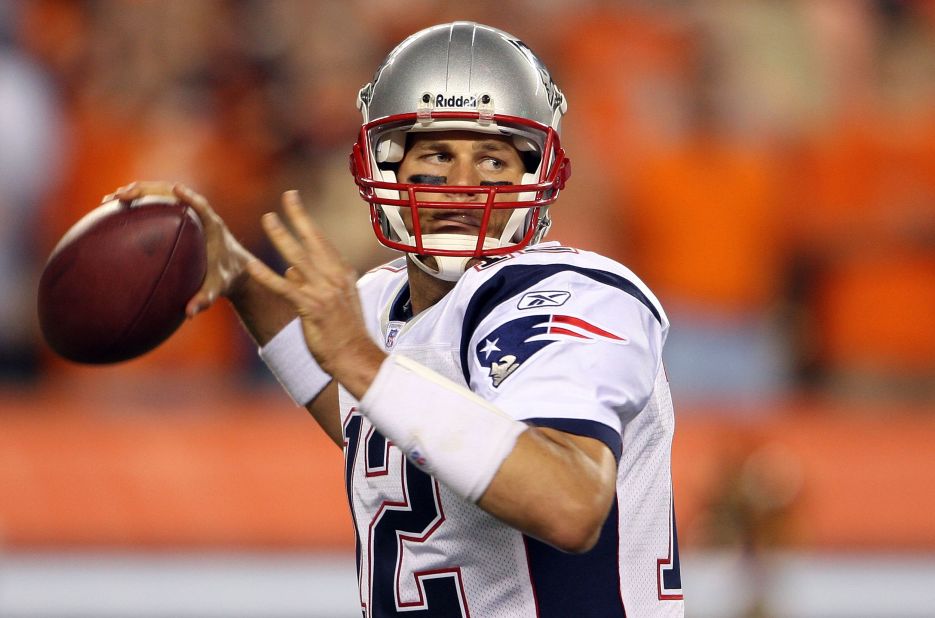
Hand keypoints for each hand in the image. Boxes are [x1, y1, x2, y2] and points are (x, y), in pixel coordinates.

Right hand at [107, 181, 253, 317]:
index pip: (200, 205)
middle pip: (172, 193)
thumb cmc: (226, 277)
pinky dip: (137, 206)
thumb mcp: (218, 289)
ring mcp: (186, 213)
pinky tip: (114, 214)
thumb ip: (206, 299)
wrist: (234, 269)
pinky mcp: (177, 218)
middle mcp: (198, 214)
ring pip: (161, 195)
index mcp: (212, 225)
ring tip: (111, 200)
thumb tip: (189, 314)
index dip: (188, 196)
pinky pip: (156, 207)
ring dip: (138, 194)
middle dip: (147, 191)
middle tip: (122, 196)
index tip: (175, 190)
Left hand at [246, 191, 384, 396]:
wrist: (355, 357)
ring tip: (268, 219)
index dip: (308, 222)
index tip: (296, 203)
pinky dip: (266, 276)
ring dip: (281, 237)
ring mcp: (324, 292)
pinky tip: (252, 265)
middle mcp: (335, 279)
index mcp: (343, 275)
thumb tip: (290, 270)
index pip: (324, 242)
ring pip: (298, 258)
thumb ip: (313, 283)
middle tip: (288, 196)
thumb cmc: (344, 334)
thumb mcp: (334, 303)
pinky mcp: (311, 308)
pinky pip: (284, 288)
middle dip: (299, 217)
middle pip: (314, 241)